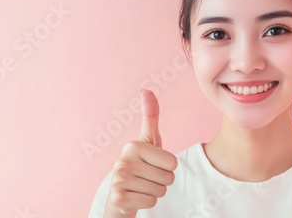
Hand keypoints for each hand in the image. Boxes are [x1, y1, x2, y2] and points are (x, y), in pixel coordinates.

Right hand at [104, 89, 177, 216]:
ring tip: (142, 187)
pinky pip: (150, 202)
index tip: (153, 165)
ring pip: (160, 191)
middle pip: (168, 178)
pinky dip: (146, 202)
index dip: (168, 167)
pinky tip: (136, 197)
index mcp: (133, 146)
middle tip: (148, 178)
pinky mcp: (118, 199)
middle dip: (162, 181)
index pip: (173, 163)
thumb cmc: (140, 164)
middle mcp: (123, 161)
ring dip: (155, 192)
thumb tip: (146, 90)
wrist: (121, 194)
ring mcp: (119, 180)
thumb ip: (150, 116)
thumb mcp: (148, 141)